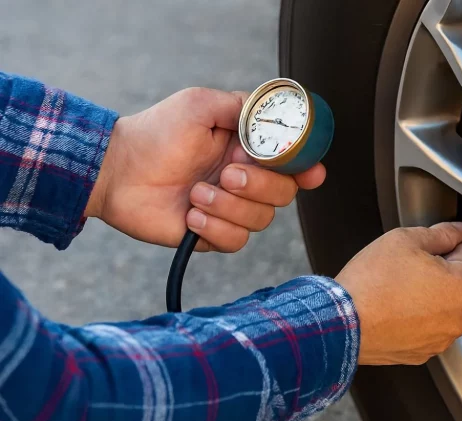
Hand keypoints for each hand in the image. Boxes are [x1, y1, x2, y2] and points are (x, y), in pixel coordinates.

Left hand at [86, 87, 325, 251]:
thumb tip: (274, 113)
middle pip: (285, 194)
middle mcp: (245, 181)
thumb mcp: (200, 105)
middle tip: (226, 174)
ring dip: (229, 206)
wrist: (118, 170)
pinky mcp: (213, 234)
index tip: (310, 173)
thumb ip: (241, 107)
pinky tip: (190, 214)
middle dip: (259, 186)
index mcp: (248, 151)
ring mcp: (231, 209)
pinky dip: (214, 227)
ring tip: (195, 193)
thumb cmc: (156, 133)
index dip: (308, 169)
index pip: (293, 163)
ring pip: (262, 220)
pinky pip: (236, 241)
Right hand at [336, 222, 461, 364]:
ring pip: (443, 309)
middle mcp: (458, 318)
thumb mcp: (405, 240)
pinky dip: (416, 320)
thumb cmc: (371, 283)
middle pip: (458, 285)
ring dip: (429, 299)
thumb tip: (457, 231)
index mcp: (460, 286)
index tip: (431, 248)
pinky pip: (427, 330)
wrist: (342, 322)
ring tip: (398, 292)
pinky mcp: (422, 353)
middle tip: (408, 269)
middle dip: (439, 274)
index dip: (450, 246)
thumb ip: (440, 233)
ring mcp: (440, 339)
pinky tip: (395, 310)